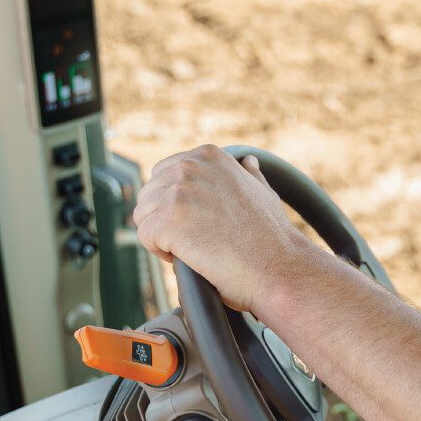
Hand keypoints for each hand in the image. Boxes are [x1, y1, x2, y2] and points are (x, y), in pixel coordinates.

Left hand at [133, 145, 315, 311]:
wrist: (277, 264)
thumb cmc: (272, 236)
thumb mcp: (263, 192)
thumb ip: (249, 174)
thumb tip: (248, 162)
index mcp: (208, 156)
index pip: (163, 173)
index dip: (175, 203)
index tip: (197, 221)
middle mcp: (190, 167)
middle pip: (149, 194)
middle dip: (165, 220)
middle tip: (195, 239)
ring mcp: (178, 192)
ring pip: (143, 216)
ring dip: (162, 237)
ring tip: (193, 249)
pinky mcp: (168, 221)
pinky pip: (144, 237)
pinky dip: (160, 252)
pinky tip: (188, 256)